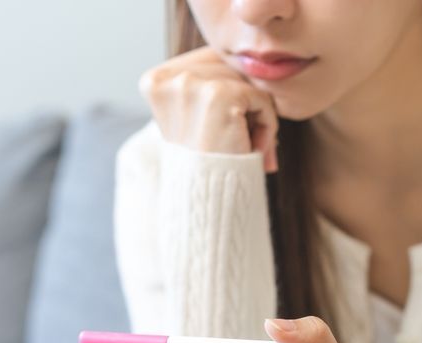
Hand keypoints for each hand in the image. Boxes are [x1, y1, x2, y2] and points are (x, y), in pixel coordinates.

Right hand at [139, 45, 278, 172]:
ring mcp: (190, 85)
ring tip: (244, 147)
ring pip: (247, 82)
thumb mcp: (196, 119)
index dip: (229, 93)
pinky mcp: (218, 95)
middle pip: (229, 68)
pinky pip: (261, 98)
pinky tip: (251, 148)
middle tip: (241, 143)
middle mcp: (168, 79)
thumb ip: (209, 86)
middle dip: (243, 105)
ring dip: (255, 117)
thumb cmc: (206, 164)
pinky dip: (267, 125)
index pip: (210, 62)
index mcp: (155, 81)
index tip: (224, 130)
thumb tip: (248, 63)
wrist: (207, 202)